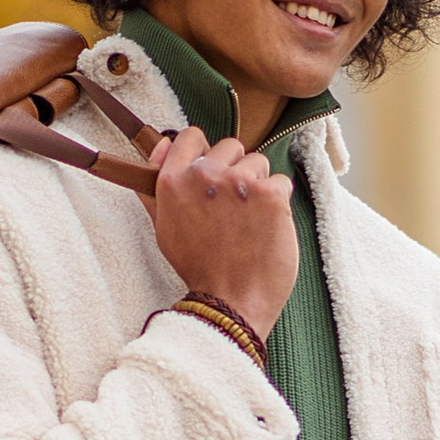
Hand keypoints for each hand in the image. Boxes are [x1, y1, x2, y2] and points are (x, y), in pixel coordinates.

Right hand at [149, 128, 297, 338]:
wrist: (231, 303)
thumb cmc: (199, 270)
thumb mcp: (165, 228)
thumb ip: (158, 187)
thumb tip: (160, 146)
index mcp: (174, 181)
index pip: (191, 137)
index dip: (205, 151)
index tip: (213, 170)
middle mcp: (204, 175)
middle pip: (230, 147)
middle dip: (235, 170)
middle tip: (234, 207)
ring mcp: (239, 182)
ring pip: (258, 162)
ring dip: (258, 185)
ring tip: (251, 219)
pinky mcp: (270, 194)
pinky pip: (281, 182)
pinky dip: (279, 202)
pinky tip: (268, 227)